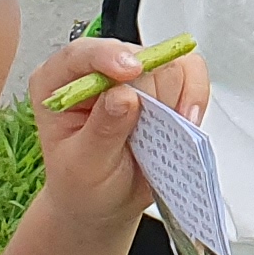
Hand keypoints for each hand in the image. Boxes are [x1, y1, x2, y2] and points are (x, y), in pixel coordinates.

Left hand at [26, 33, 206, 225]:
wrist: (103, 200)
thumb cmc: (82, 184)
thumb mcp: (83, 166)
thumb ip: (102, 131)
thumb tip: (123, 96)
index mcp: (59, 84)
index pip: (82, 54)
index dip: (108, 57)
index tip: (130, 72)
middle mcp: (97, 71)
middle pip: (137, 57)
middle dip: (149, 94)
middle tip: (147, 130)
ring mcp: (132, 76)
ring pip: (168, 64)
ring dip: (172, 100)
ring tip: (160, 133)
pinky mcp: (161, 83)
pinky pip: (190, 72)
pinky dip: (194, 95)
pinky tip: (184, 121)